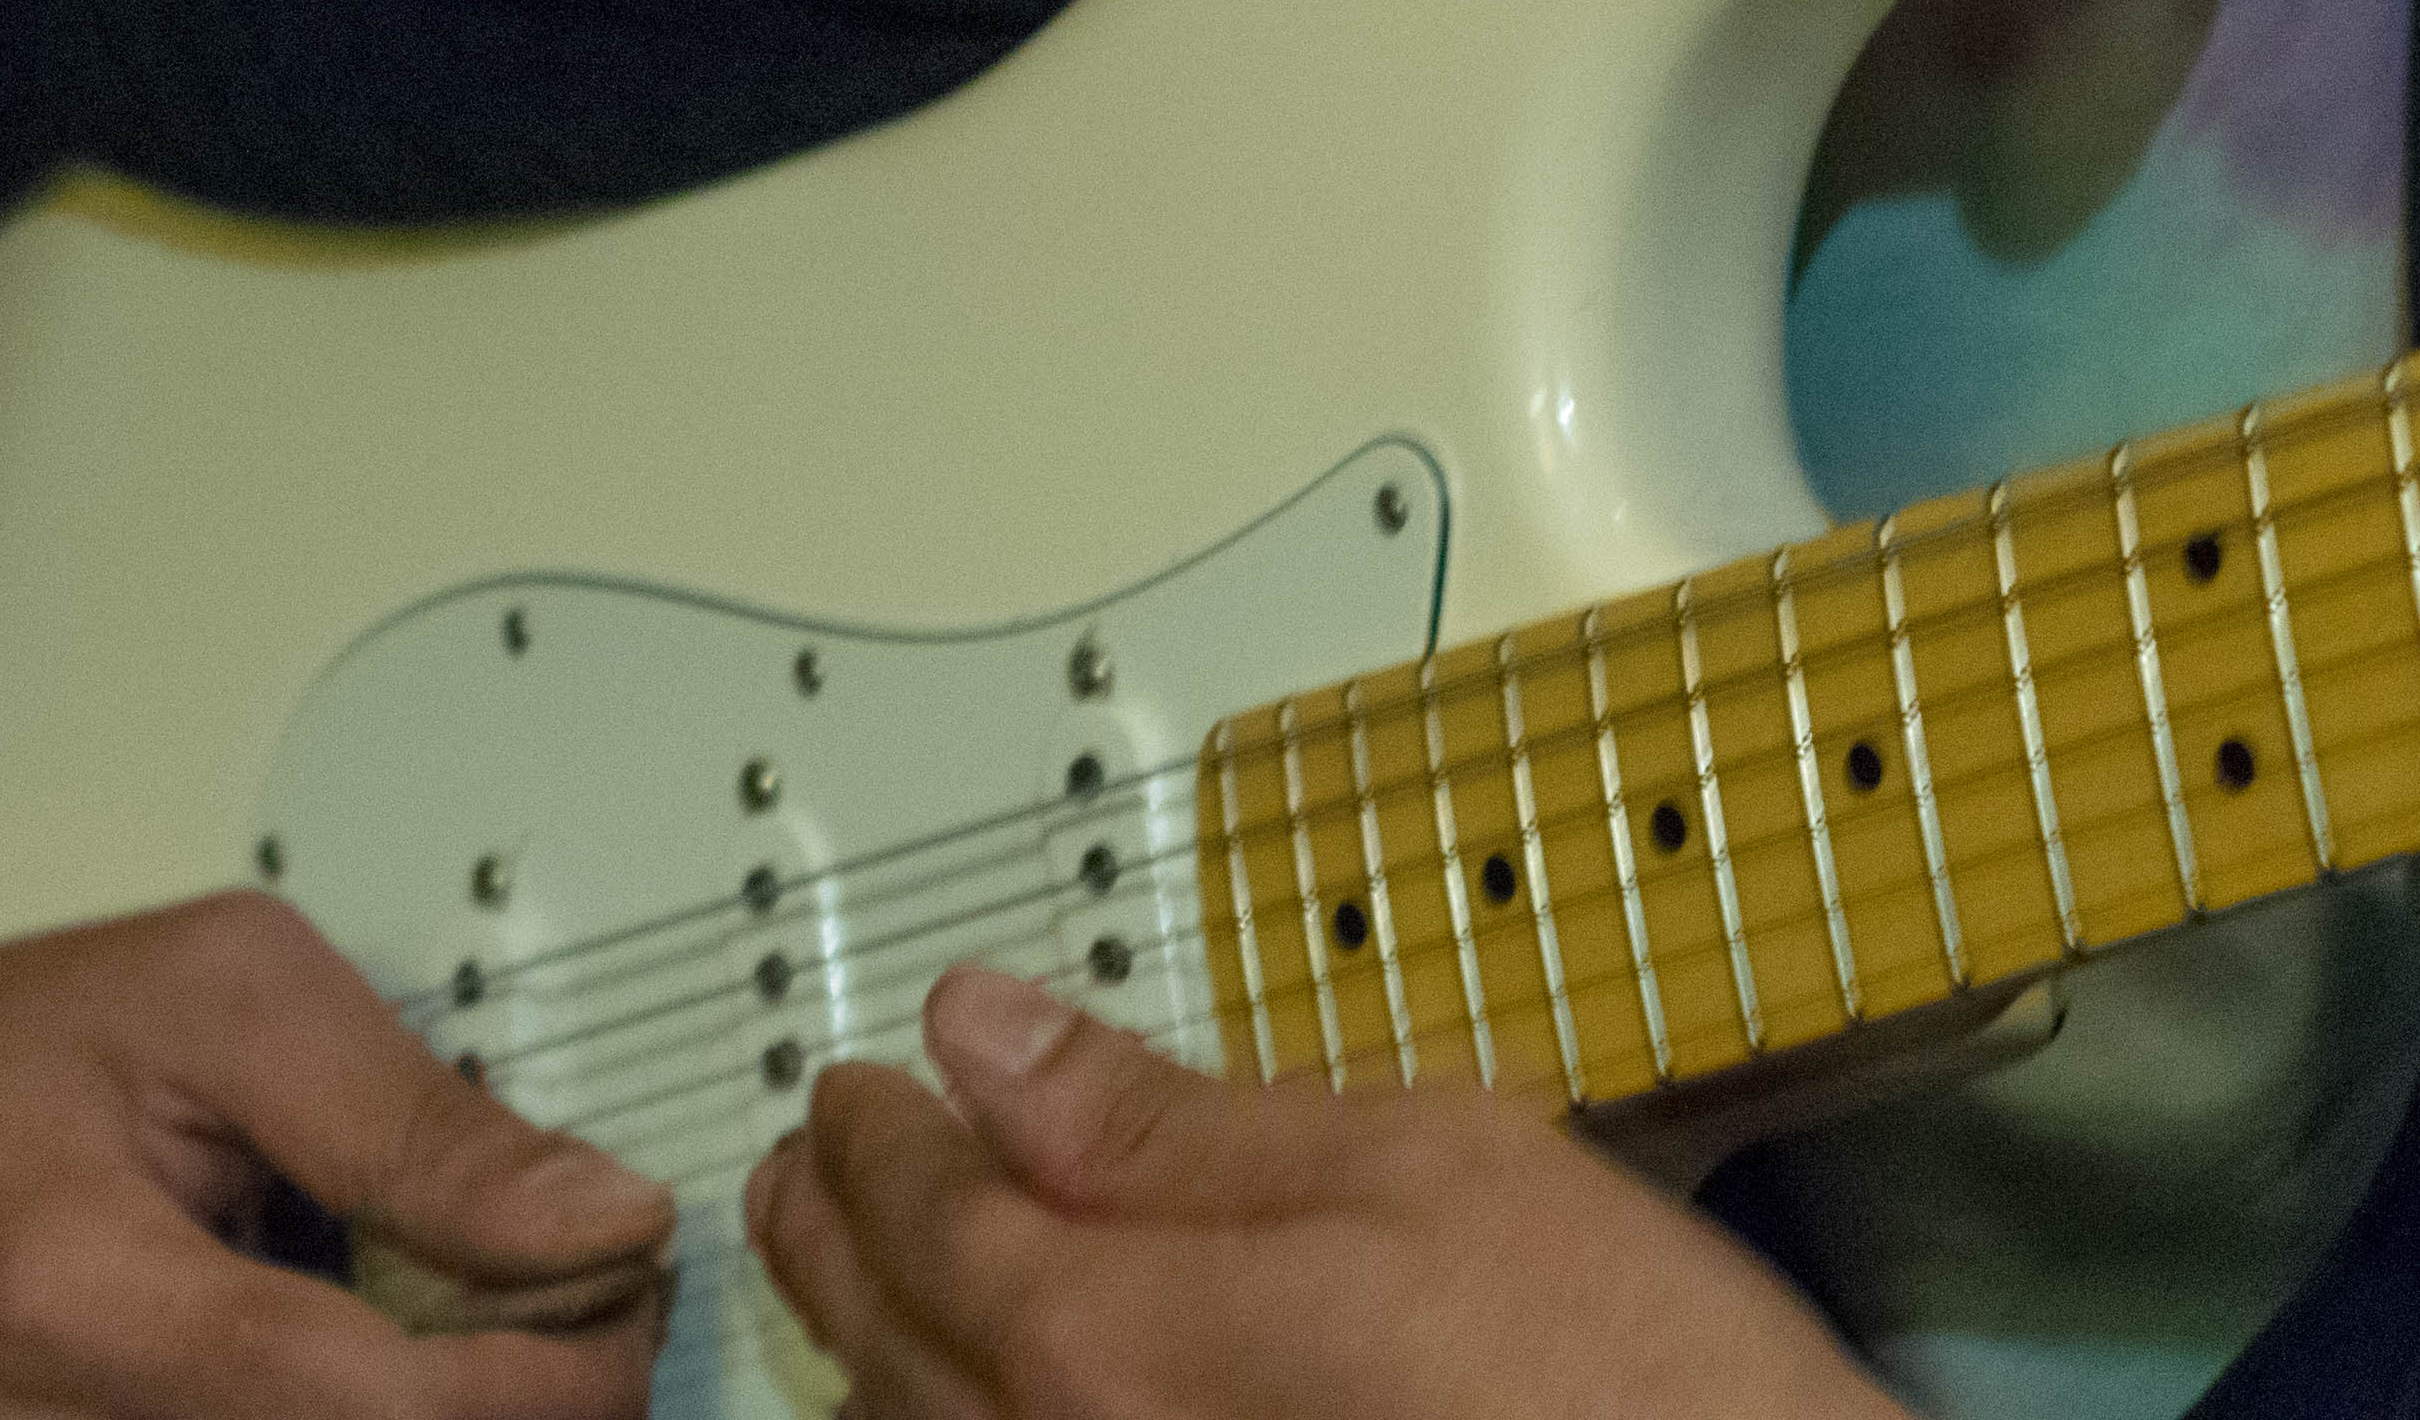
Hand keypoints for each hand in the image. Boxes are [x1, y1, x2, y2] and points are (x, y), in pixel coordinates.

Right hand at [0, 751, 670, 1419]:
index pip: (366, 1409)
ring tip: (442, 1335)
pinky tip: (343, 1379)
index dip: (540, 1374)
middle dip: (506, 1414)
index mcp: (68, 1298)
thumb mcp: (224, 994)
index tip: (615, 1293)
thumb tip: (601, 1220)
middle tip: (564, 1317)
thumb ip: (417, 1119)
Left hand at [748, 965, 1893, 1419]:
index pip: (931, 1211)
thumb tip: (986, 1037)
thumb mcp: (1414, 1165)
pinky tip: (972, 1418)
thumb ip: (1170, 1117)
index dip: (883, 1132)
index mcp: (1115, 1337)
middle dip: (838, 1240)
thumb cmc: (1613, 1385)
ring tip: (855, 1280)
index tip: (863, 1080)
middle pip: (899, 1347)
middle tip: (806, 1166)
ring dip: (871, 1353)